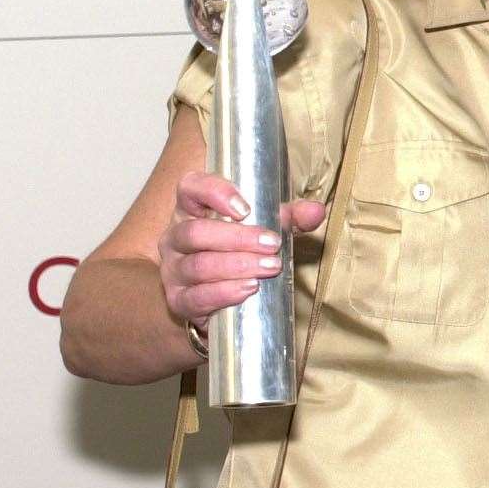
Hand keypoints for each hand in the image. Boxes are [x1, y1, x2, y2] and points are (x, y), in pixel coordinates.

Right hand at [159, 171, 324, 328]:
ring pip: (198, 266)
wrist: (222, 294)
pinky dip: (224, 293)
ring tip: (270, 267)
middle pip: (195, 232)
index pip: (191, 187)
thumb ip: (290, 217)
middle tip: (272, 244)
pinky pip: (196, 297)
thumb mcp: (266, 227)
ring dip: (238, 266)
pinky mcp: (178, 300)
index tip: (245, 208)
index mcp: (193, 208)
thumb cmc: (242, 249)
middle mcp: (176, 236)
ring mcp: (173, 270)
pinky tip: (248, 289)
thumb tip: (316, 210)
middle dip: (237, 238)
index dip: (214, 192)